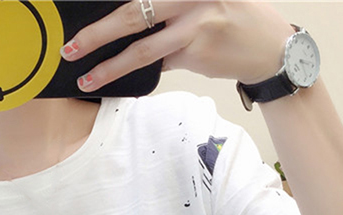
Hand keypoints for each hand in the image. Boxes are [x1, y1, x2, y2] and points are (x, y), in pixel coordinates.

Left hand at [60, 0, 295, 91]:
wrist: (272, 47)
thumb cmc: (234, 18)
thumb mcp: (202, 1)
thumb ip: (168, 10)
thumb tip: (127, 24)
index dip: (109, 9)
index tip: (80, 11)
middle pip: (133, 12)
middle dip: (97, 33)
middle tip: (70, 48)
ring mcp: (195, 21)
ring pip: (142, 47)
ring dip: (110, 66)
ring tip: (86, 78)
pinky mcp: (198, 50)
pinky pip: (159, 63)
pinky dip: (136, 72)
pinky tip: (116, 80)